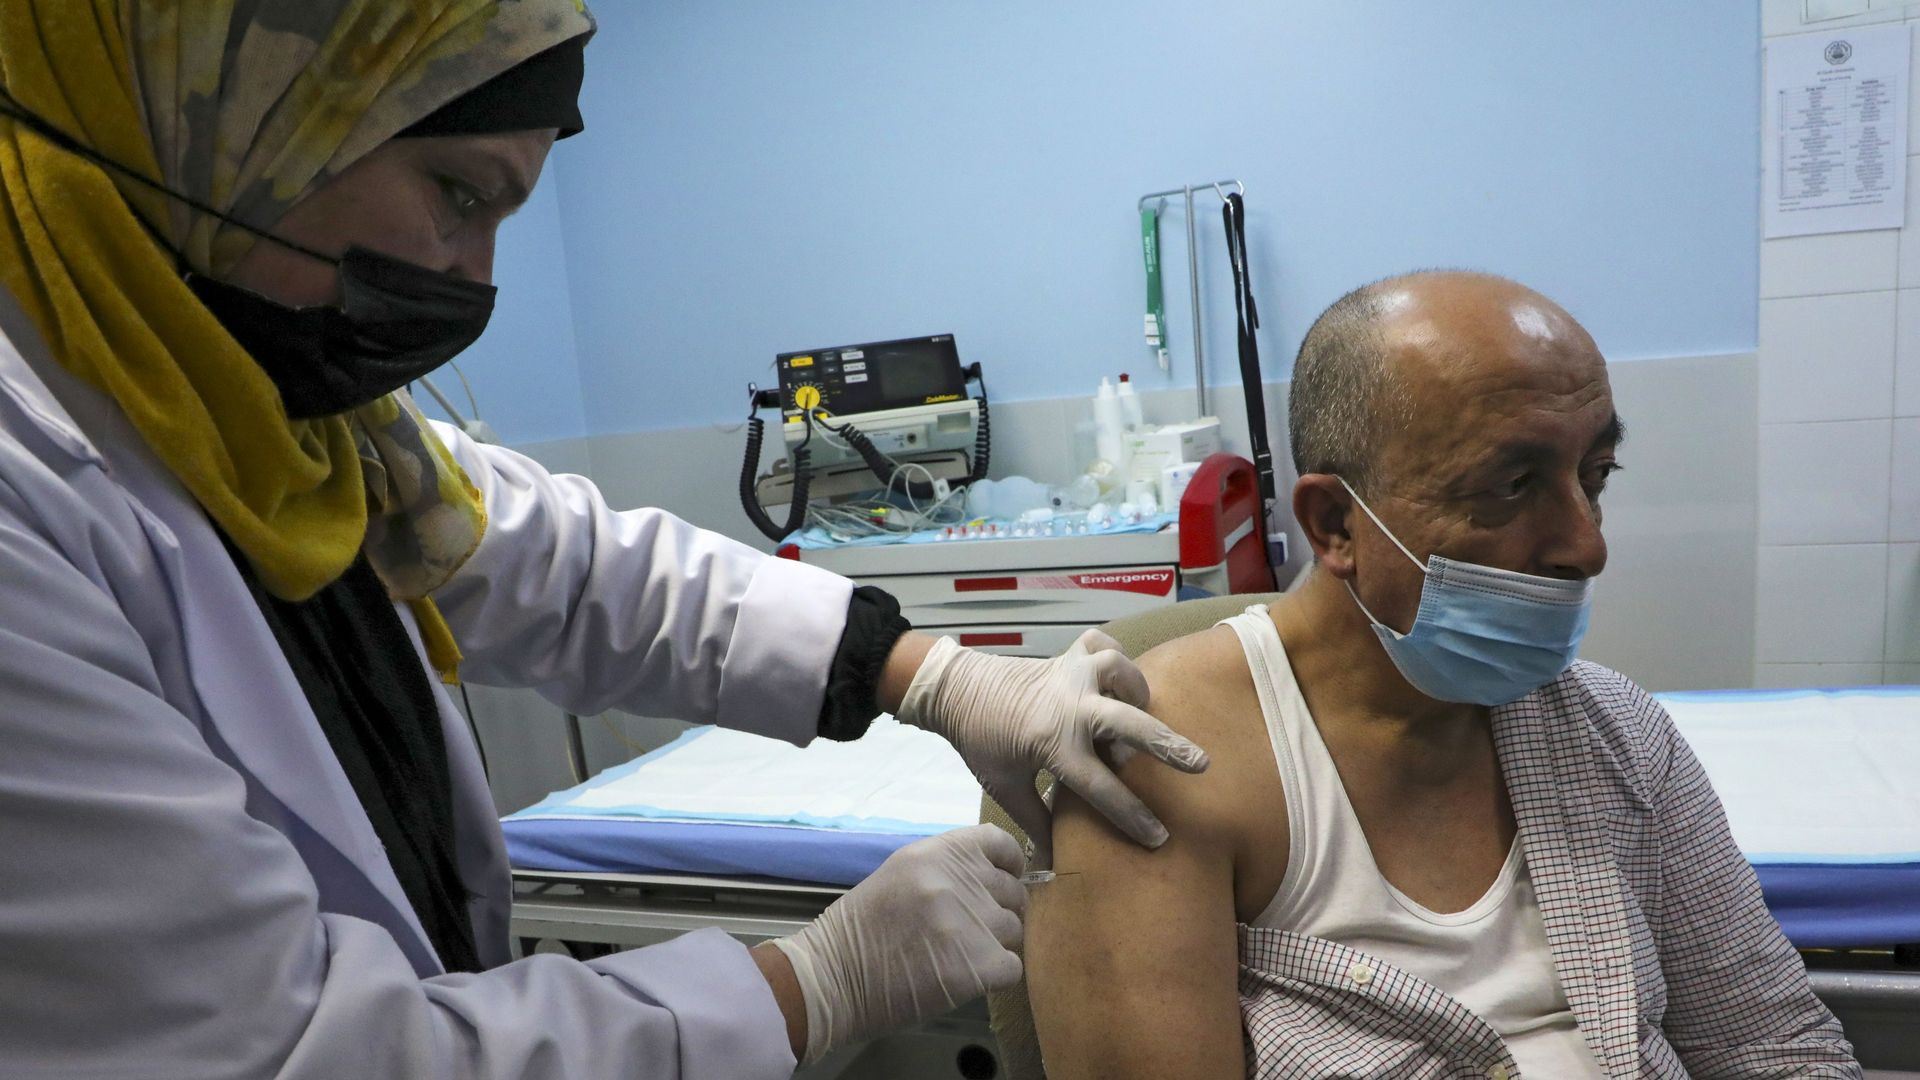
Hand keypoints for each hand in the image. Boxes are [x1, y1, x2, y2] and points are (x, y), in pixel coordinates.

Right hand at [770, 825, 1025, 1064]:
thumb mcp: (900, 876)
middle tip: (968, 931)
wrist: (831, 979)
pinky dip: (995, 975)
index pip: (999, 842)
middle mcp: (957, 881)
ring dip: (994, 945)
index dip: (1008, 864)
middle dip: (998, 910)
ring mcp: (970, 923)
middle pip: (1012, 891)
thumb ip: (946, 871)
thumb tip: (991, 879)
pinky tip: (965, 977)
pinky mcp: (978, 966)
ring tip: (958, 956)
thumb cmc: (860, 930)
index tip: (1003, 879)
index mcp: (936, 853)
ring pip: (1014, 930)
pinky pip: (1013, 966)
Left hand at [896, 629, 1208, 867]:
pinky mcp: (1067, 655)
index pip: (1102, 788)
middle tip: (1199, 764)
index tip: (1159, 837)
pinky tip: (1114, 675)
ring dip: (1135, 690)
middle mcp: (1069, 707)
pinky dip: (1112, 654)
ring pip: (1119, 669)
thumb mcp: (1003, 786)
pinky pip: (1100, 644)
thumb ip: (1035, 821)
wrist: (957, 690)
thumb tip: (1054, 865)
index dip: (1132, 817)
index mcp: (1053, 744)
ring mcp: (1070, 675)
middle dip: (1167, 745)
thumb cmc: (980, 741)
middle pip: (1128, 724)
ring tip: (1139, 711)